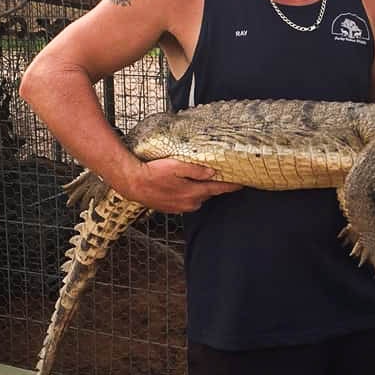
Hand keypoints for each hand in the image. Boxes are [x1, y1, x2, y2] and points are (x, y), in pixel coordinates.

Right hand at [124, 158, 241, 212]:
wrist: (132, 183)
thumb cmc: (153, 172)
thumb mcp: (177, 166)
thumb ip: (196, 170)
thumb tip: (212, 173)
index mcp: (193, 192)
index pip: (218, 189)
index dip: (231, 186)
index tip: (241, 183)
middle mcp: (189, 203)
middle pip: (207, 194)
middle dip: (212, 186)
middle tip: (215, 175)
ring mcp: (179, 207)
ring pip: (196, 198)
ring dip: (197, 190)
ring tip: (192, 178)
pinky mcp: (171, 208)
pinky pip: (185, 201)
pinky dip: (186, 194)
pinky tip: (178, 185)